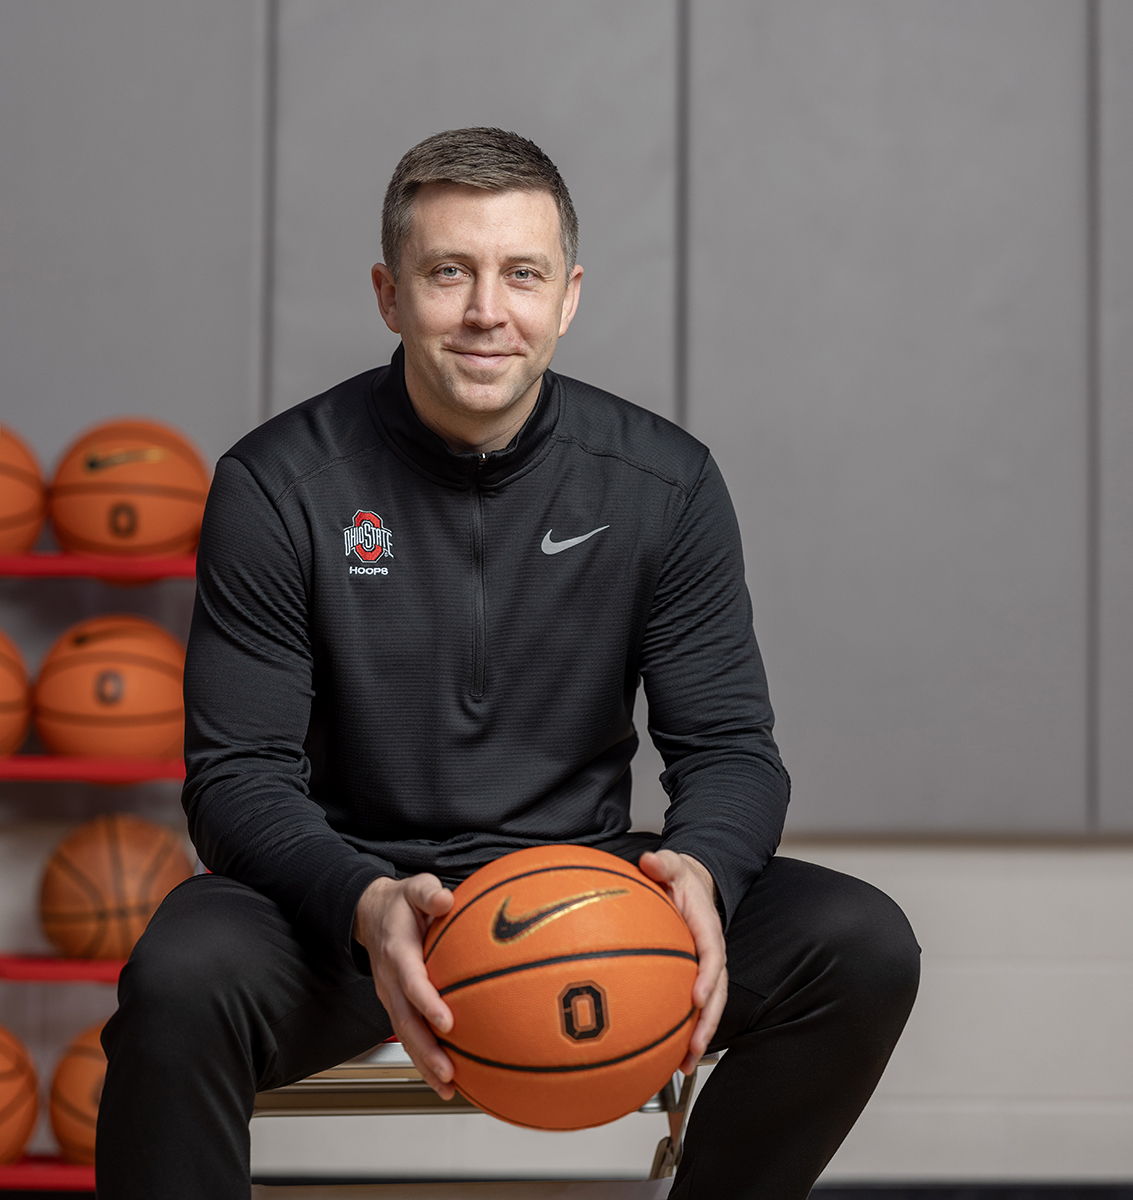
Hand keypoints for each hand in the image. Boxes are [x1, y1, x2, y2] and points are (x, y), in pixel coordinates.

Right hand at [352, 873, 455, 1097]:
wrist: (370, 914)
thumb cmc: (401, 903)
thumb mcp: (414, 888)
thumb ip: (428, 892)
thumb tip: (446, 898)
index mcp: (398, 952)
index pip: (412, 982)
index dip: (428, 1003)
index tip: (447, 1022)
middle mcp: (390, 981)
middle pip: (407, 1023)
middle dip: (427, 1051)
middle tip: (449, 1073)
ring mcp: (391, 997)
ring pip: (406, 1036)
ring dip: (426, 1064)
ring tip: (448, 1089)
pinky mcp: (396, 1006)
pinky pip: (409, 1036)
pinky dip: (424, 1060)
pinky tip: (446, 1080)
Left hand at [638, 849, 727, 1073]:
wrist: (691, 886)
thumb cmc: (680, 879)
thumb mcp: (672, 865)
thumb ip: (663, 864)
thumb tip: (650, 861)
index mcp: (708, 930)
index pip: (713, 955)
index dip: (708, 977)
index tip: (697, 996)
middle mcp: (711, 956)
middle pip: (717, 994)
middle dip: (708, 1022)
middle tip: (694, 1047)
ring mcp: (705, 972)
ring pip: (708, 1009)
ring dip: (699, 1037)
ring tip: (683, 1066)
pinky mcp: (694, 981)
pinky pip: (693, 1009)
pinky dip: (685, 1033)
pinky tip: (669, 1058)